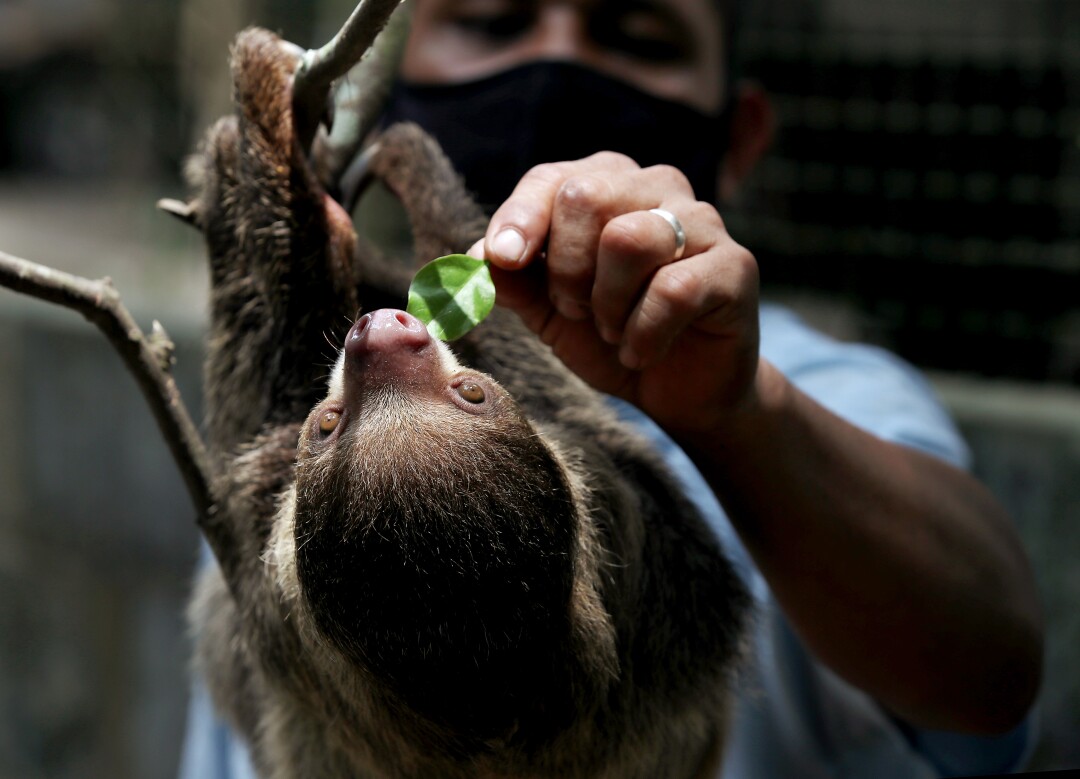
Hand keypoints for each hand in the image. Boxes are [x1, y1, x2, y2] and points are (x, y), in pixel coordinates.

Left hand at [469, 152, 760, 434]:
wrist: (678, 389)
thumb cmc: (613, 336)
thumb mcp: (548, 310)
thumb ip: (512, 279)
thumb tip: (471, 255)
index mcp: (606, 185)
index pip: (550, 179)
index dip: (518, 219)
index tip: (501, 259)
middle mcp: (656, 188)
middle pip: (585, 195)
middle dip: (565, 269)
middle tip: (576, 310)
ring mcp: (702, 222)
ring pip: (628, 239)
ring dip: (606, 304)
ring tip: (613, 330)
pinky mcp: (735, 267)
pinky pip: (674, 289)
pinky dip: (642, 334)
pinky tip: (641, 353)